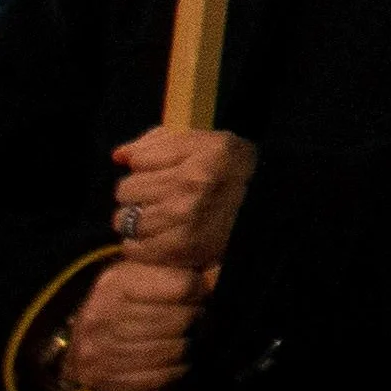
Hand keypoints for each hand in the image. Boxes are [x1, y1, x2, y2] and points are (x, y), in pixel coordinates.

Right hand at [62, 257, 214, 390]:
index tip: (201, 294)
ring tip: (187, 339)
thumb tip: (217, 274)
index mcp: (117, 282)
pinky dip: (174, 371)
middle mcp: (102, 315)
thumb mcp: (146, 270)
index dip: (200, 291)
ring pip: (170, 351)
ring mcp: (98, 350)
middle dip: (195, 321)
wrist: (81, 335)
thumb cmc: (125, 298)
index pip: (182, 287)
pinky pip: (155, 378)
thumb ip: (178, 267)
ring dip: (186, 347)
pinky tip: (177, 363)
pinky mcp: (101, 377)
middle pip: (178, 321)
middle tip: (198, 320)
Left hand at [107, 125, 256, 267]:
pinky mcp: (181, 248)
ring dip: (138, 220)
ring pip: (125, 219)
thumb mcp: (210, 145)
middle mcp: (194, 182)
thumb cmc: (235, 177)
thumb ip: (160, 142)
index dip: (148, 166)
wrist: (271, 215)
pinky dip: (141, 245)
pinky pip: (133, 247)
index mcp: (207, 152)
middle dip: (140, 194)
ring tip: (161, 219)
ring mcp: (186, 217)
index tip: (166, 173)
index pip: (139, 159)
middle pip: (127, 190)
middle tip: (162, 198)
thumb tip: (119, 156)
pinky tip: (161, 238)